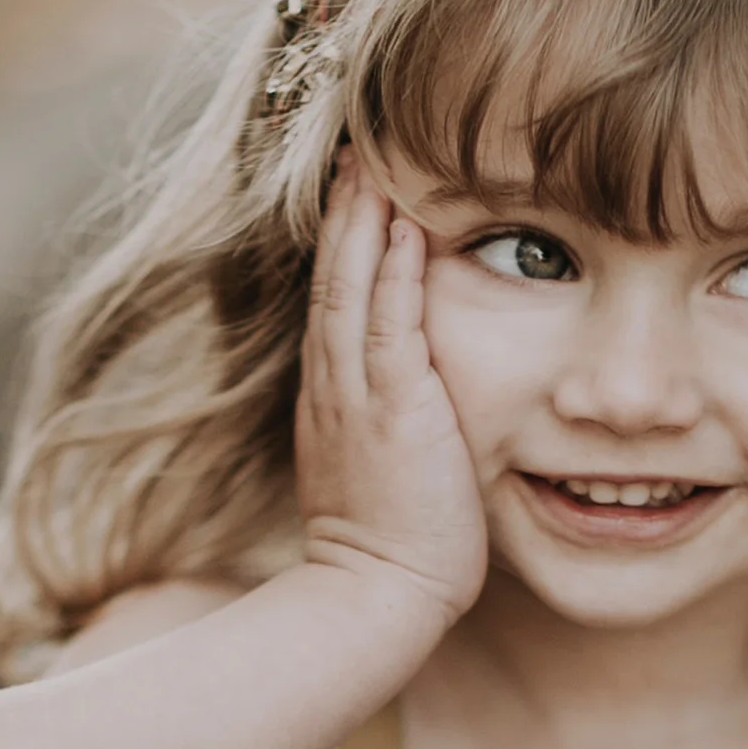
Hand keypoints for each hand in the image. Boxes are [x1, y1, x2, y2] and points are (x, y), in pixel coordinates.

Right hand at [295, 146, 487, 626]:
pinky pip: (390, 325)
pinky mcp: (393, 410)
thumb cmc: (393, 545)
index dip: (346, 243)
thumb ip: (389, 423)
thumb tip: (412, 398)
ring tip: (372, 162)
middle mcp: (336, 386)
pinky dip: (396, 272)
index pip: (338, 301)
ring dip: (364, 223)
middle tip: (356, 150)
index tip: (358, 192)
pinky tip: (407, 226)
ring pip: (354, 289)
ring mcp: (358, 395)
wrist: (375, 599)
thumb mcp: (379, 468)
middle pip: (336, 279)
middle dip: (345, 212)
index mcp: (335, 397)